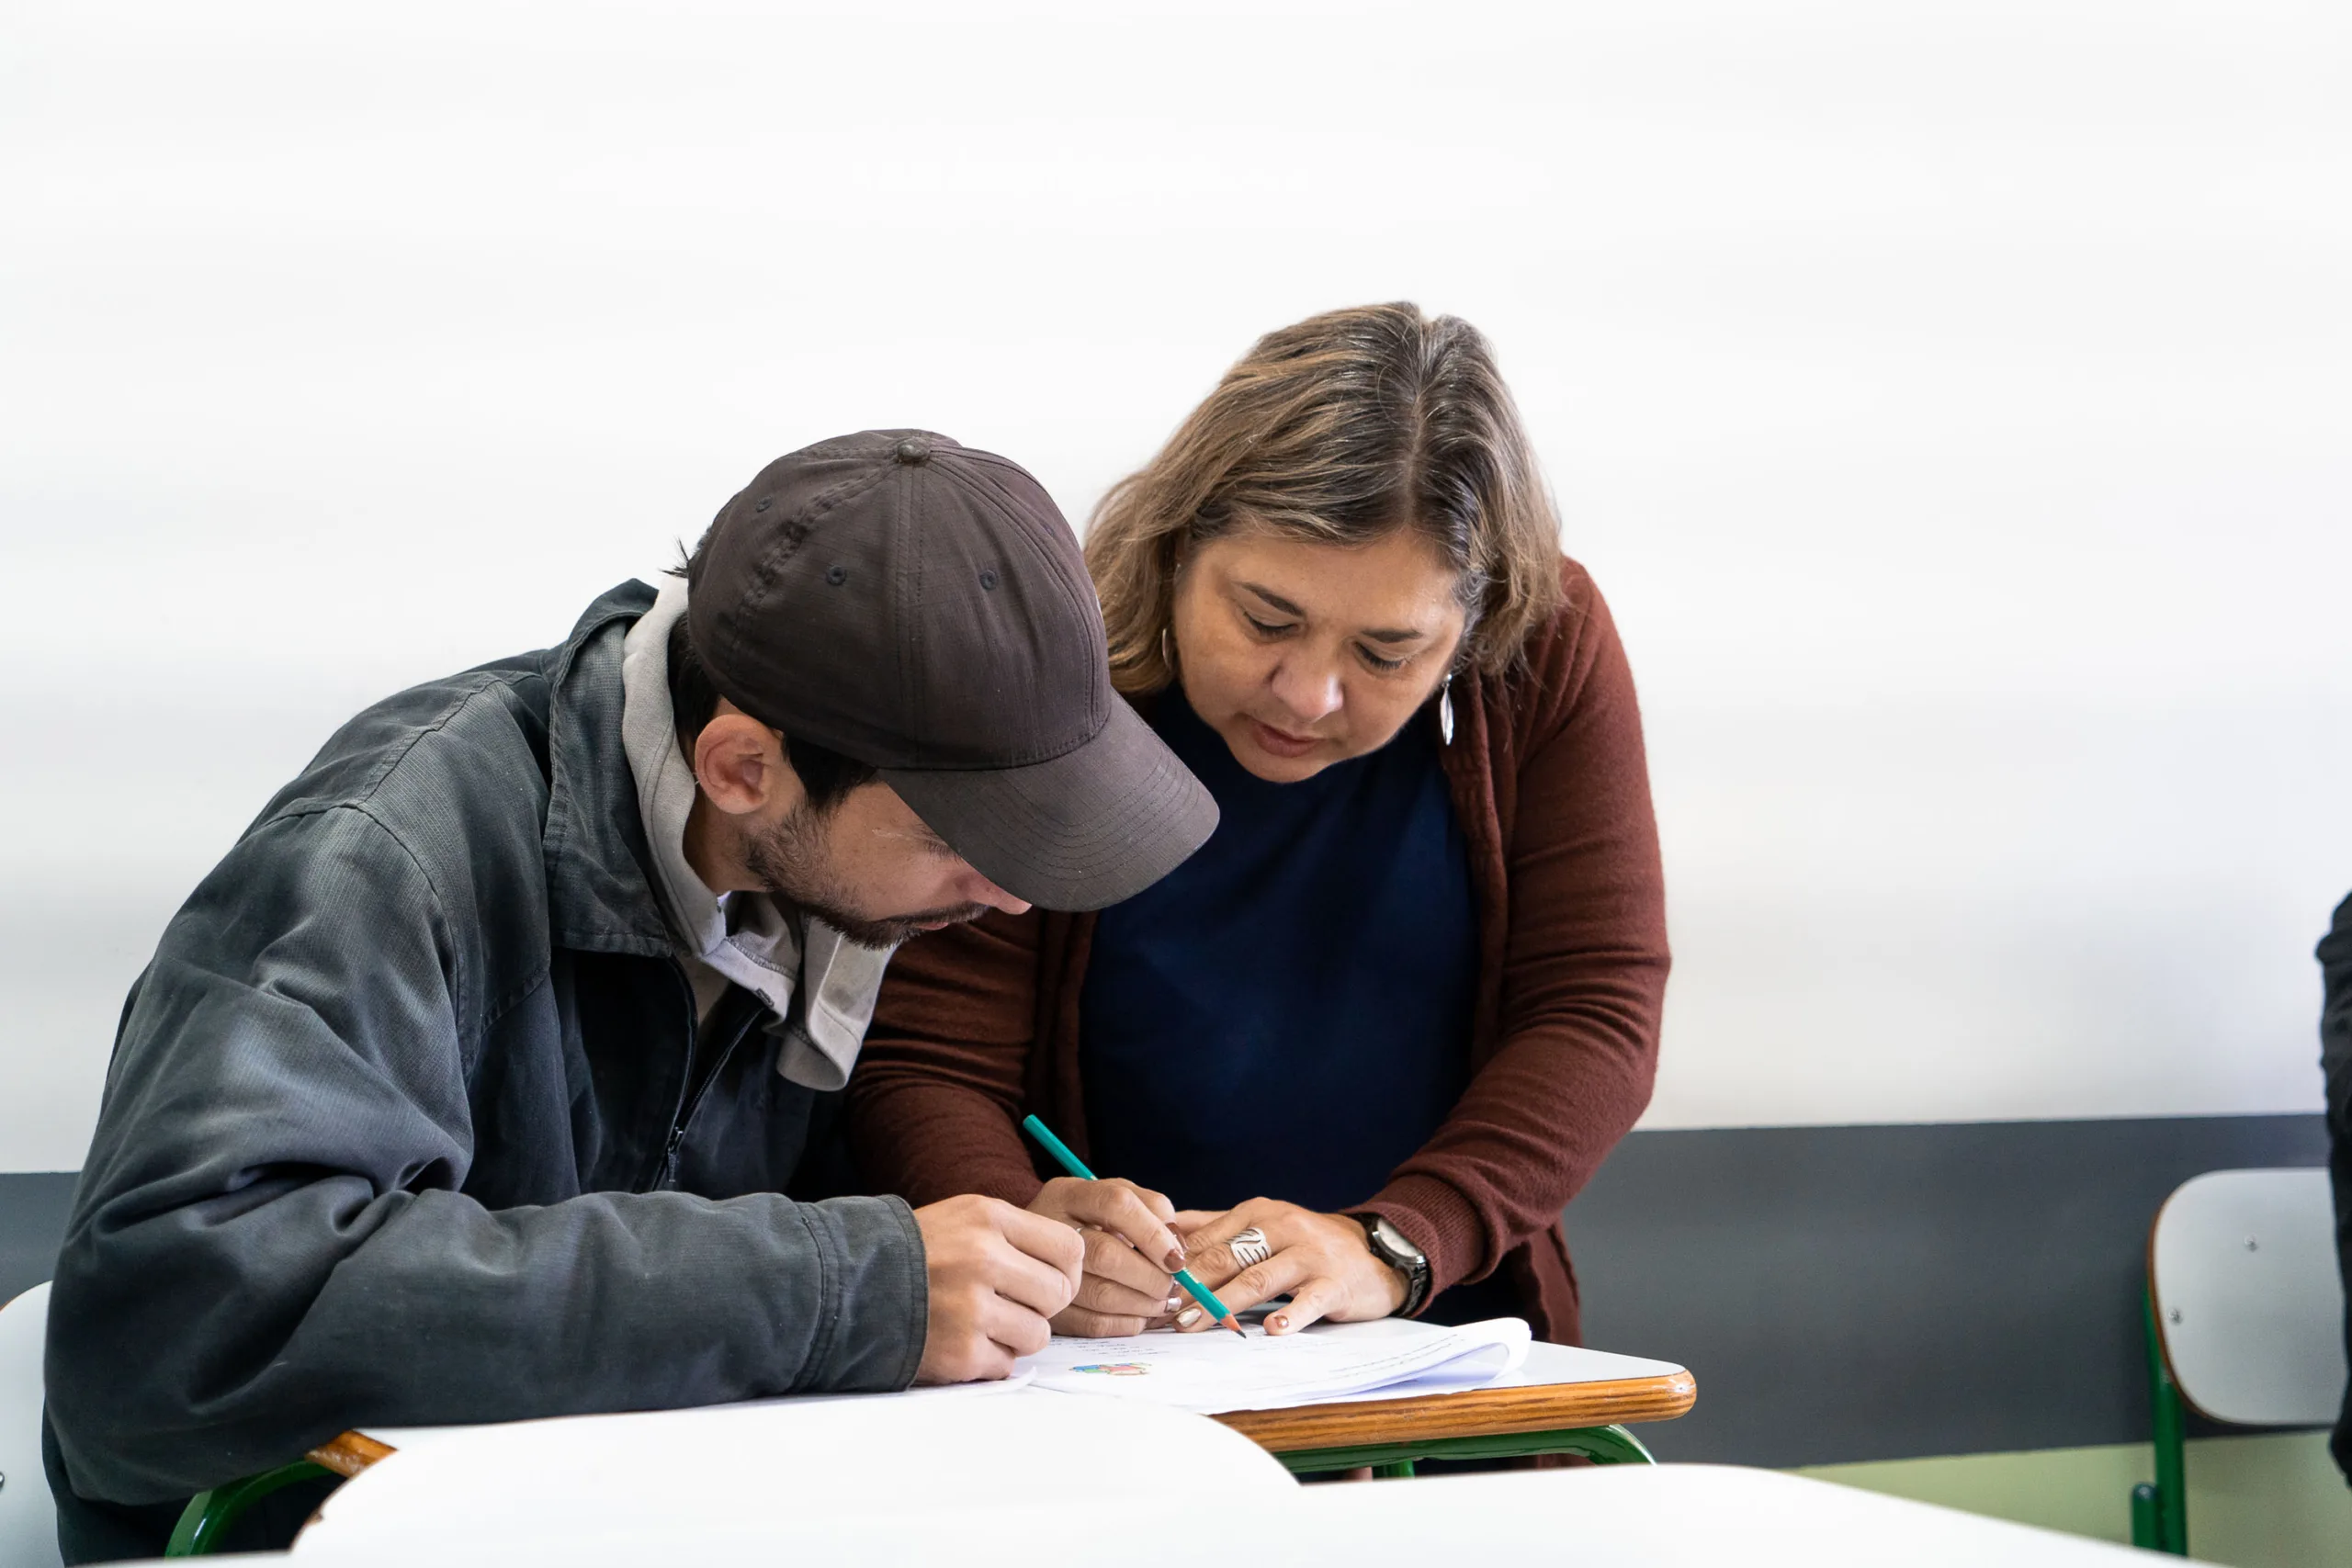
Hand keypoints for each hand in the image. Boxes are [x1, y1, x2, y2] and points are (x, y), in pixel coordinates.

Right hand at [911, 1194, 1084, 1383]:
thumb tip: (1075, 1268)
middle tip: (1010, 1304)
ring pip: (1038, 1334)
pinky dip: (986, 1359)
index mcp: (989, 1217)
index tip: (1046, 1279)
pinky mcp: (961, 1352)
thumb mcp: (964, 1218)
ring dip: (1015, 1335)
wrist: (847, 1285)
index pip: (1070, 1248)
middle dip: (1040, 1305)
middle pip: (1059, 1294)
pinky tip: (959, 1340)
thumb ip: (1017, 1235)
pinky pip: (1006, 1363)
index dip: (1065, 1270)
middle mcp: (983, 1257)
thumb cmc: (916, 1252)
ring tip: (981, 1322)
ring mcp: (971, 1307)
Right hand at [1026, 1176, 1186, 1336]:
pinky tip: (1140, 1316)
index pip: (1117, 1203)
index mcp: (1069, 1194)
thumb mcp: (1114, 1200)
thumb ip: (1150, 1208)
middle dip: (1151, 1276)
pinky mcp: (1047, 1310)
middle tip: (1174, 1285)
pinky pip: (1093, 1324)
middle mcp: (1048, 1229)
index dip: (1153, 1232)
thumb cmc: (1089, 1222)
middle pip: (1107, 1254)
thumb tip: (1177, 1245)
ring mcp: (1041, 1272)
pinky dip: (1127, 1324)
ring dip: (1145, 1303)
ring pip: (1102, 1294)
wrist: (1036, 1253)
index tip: (1177, 1257)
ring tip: (1163, 1301)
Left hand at [1172, 1199, 1408, 1334]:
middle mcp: (1282, 1227)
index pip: (1207, 1240)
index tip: (1146, 1289)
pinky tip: (1272, 1330)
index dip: (1174, 1266)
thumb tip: (1164, 1229)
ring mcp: (1310, 1255)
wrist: (1374, 1252)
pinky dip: (1291, 1315)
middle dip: (1189, 1287)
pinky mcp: (1335, 1283)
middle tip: (1160, 1313)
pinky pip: (1310, 1300)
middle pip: (1226, 1258)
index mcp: (1258, 1213)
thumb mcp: (1263, 1224)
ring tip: (1193, 1325)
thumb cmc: (1307, 1244)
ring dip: (1222, 1304)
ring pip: (1259, 1279)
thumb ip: (1216, 1226)